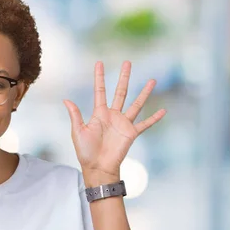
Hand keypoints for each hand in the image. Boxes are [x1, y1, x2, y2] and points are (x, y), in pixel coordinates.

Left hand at [64, 61, 166, 182]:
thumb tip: (66, 100)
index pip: (100, 91)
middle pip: (120, 92)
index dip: (99, 77)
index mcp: (99, 113)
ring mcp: (123, 124)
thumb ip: (75, 115)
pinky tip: (163, 111)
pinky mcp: (131, 134)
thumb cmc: (85, 151)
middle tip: (128, 62)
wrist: (98, 167)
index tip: (99, 63)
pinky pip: (145, 124)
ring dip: (144, 93)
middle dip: (124, 77)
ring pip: (136, 104)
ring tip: (152, 80)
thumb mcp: (78, 131)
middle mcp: (113, 115)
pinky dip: (154, 118)